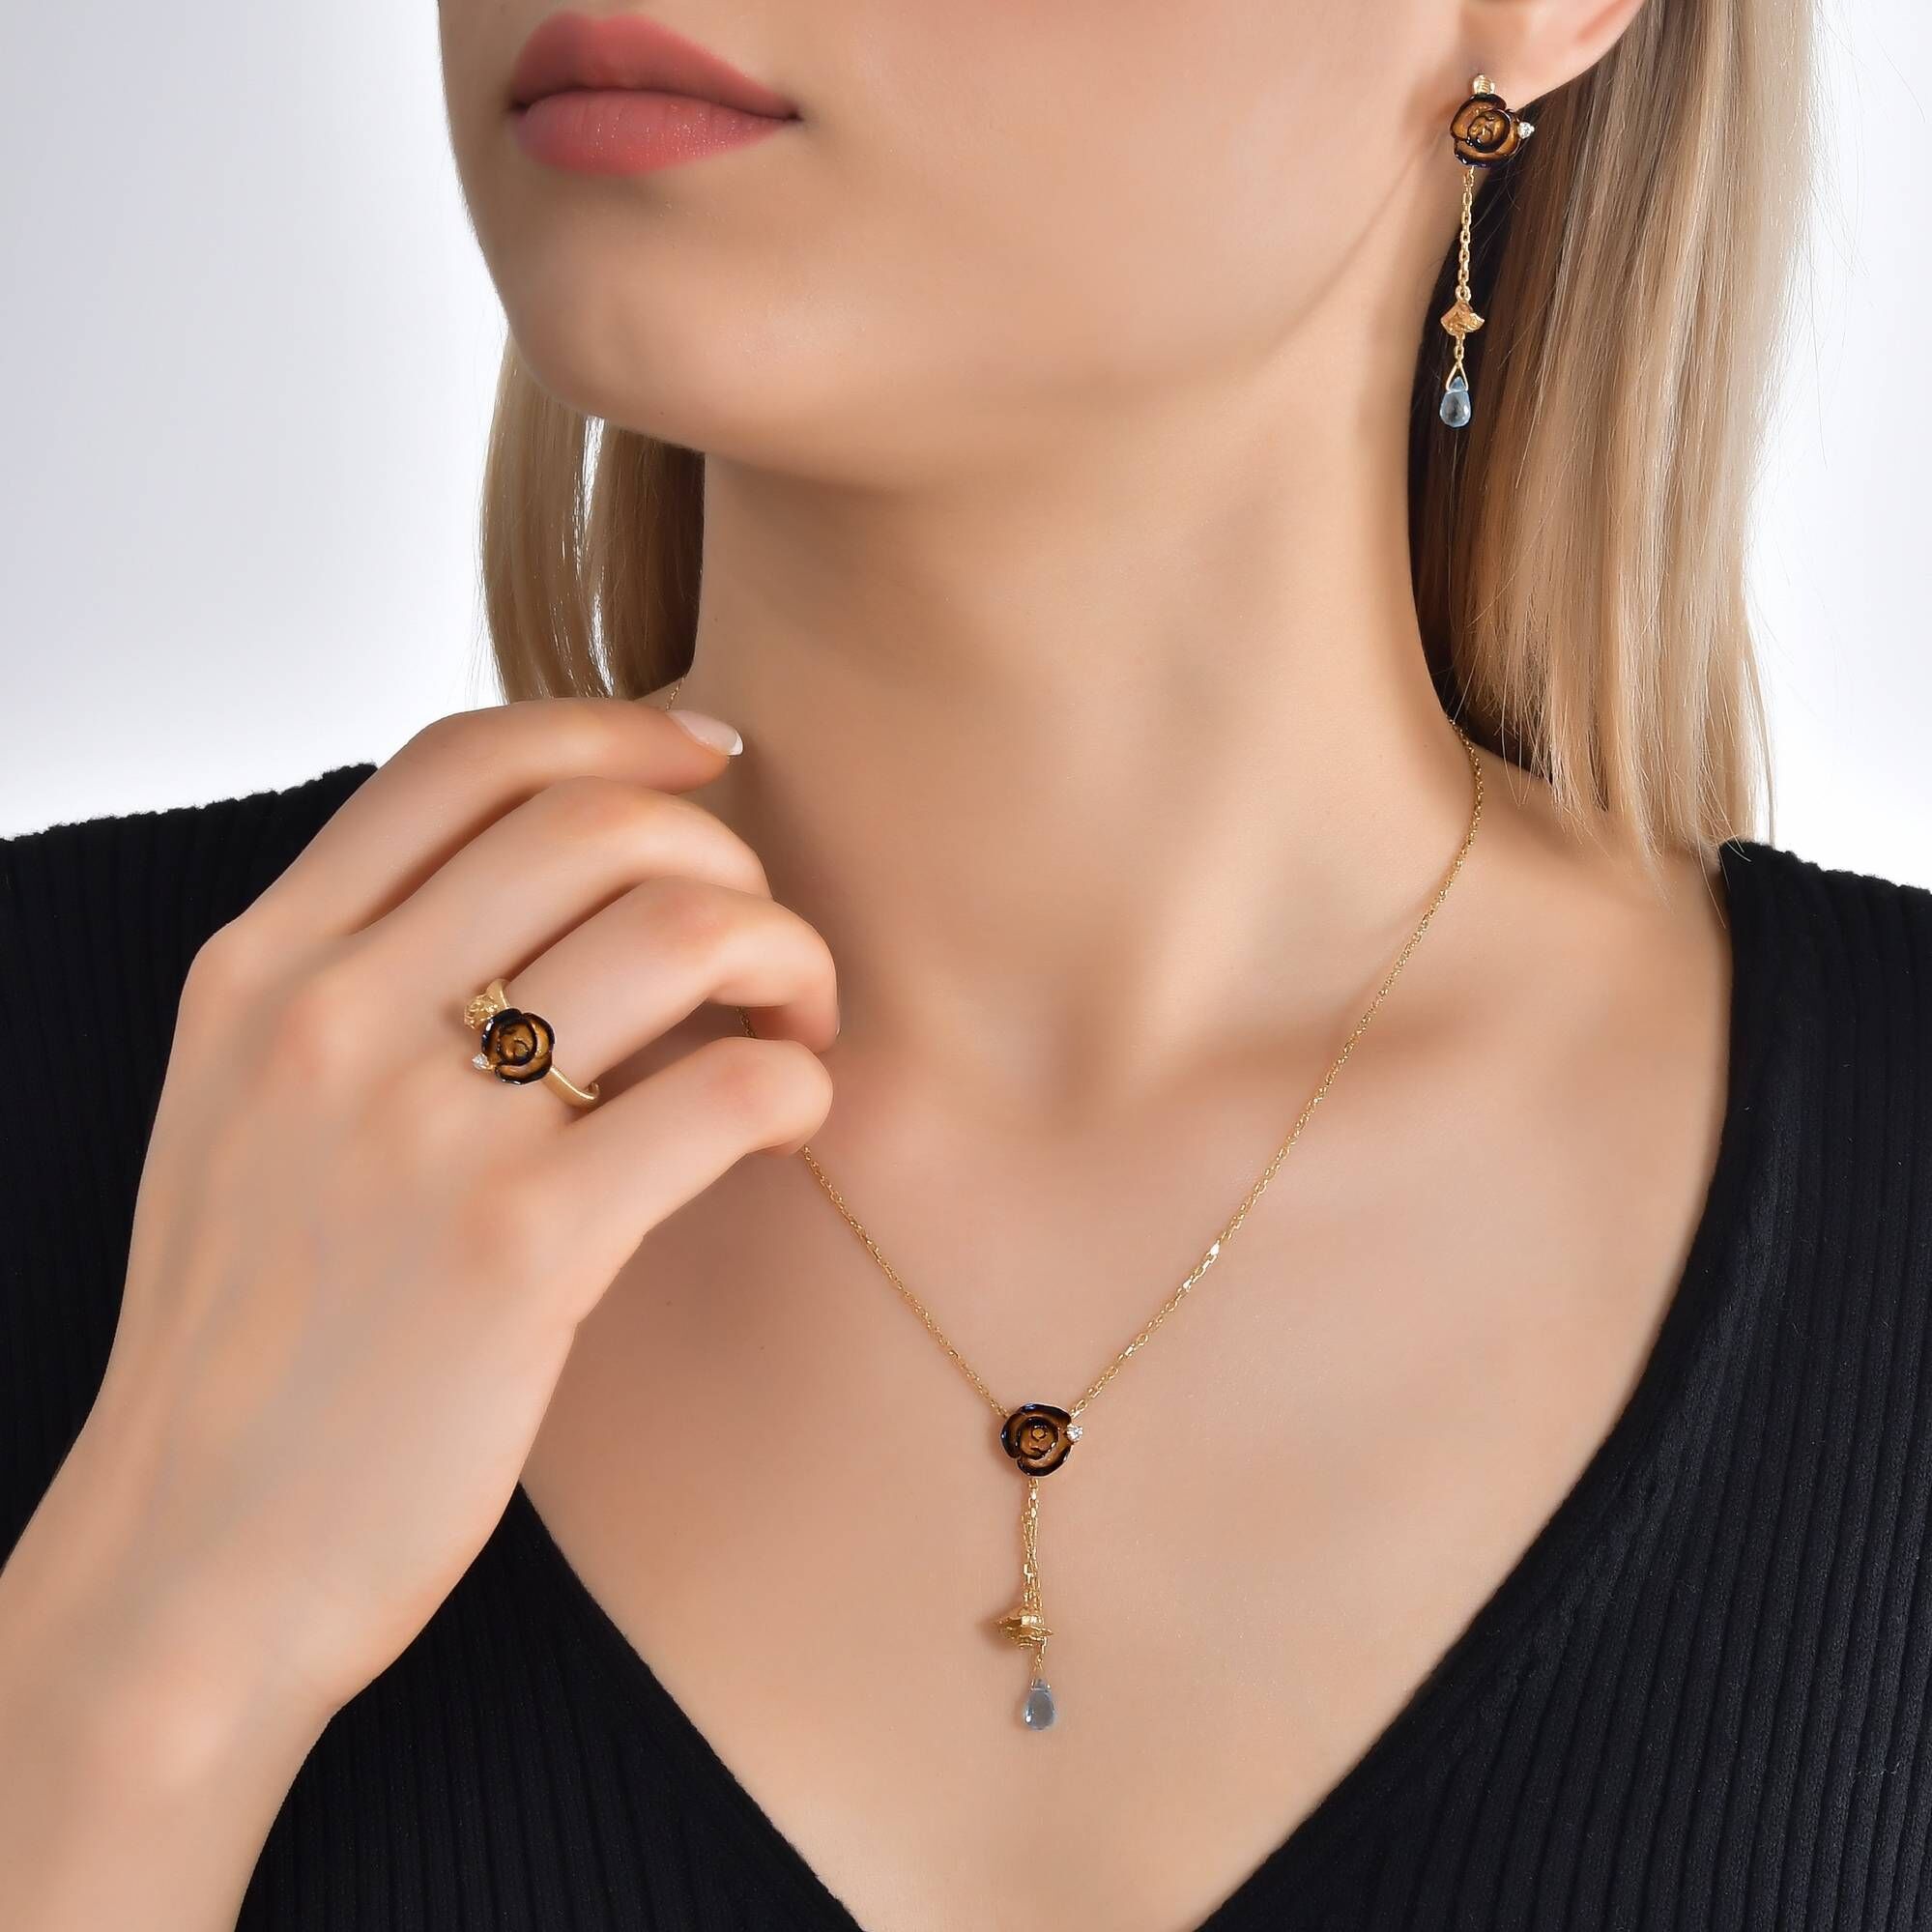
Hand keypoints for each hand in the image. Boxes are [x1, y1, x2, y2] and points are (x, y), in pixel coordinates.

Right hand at [4, 697, 836, 1752]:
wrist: (194, 1563)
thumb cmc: (256, 1334)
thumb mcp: (248, 1110)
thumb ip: (362, 979)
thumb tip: (554, 876)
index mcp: (260, 967)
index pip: (461, 758)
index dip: (616, 728)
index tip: (713, 760)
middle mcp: (329, 1020)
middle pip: (596, 823)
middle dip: (728, 860)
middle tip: (763, 948)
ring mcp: (421, 1132)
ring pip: (683, 929)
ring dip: (788, 959)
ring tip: (795, 1028)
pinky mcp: (517, 1251)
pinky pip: (726, 1088)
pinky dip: (798, 1082)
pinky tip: (790, 1119)